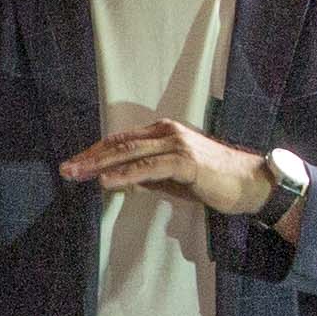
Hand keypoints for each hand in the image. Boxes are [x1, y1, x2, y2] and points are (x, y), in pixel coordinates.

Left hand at [62, 117, 267, 217]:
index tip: (75, 164)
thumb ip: (148, 174)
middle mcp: (167, 132)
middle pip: (120, 144)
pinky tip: (106, 183)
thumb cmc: (214, 180)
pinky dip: (124, 175)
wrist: (250, 183)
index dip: (96, 152)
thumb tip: (121, 180)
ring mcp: (177, 144)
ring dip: (99, 165)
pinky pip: (148, 168)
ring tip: (77, 174)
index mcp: (163, 132)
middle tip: (66, 168)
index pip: (121, 141)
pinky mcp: (186, 161)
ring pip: (129, 153)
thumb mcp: (174, 176)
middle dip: (90, 157)